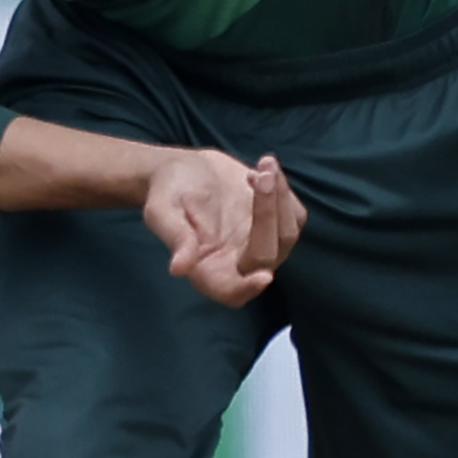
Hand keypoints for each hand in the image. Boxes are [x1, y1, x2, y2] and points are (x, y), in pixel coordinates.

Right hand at [140, 147, 304, 305]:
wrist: (184, 170)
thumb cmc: (168, 192)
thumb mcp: (163, 211)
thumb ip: (176, 238)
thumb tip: (179, 269)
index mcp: (207, 269)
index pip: (231, 291)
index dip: (247, 288)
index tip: (263, 276)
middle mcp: (237, 263)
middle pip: (266, 256)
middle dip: (267, 215)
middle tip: (260, 177)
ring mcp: (259, 244)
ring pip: (287, 235)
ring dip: (281, 198)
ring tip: (264, 166)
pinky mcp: (275, 224)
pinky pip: (294, 216)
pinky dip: (285, 190)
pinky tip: (264, 166)